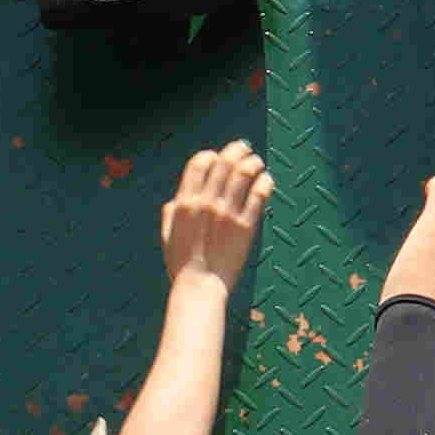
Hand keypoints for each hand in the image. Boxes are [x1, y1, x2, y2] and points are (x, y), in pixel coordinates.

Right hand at [156, 139, 270, 289]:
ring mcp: (227, 213)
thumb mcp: (168, 234)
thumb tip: (178, 197)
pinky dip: (265, 182)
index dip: (211, 155)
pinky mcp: (246, 225)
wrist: (200, 286)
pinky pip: (259, 194)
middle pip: (224, 162)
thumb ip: (172, 212)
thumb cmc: (181, 264)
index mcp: (185, 202)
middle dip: (236, 150)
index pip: (200, 163)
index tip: (219, 157)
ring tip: (257, 163)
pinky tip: (267, 180)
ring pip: (244, 173)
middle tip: (244, 148)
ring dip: (253, 162)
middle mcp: (207, 202)